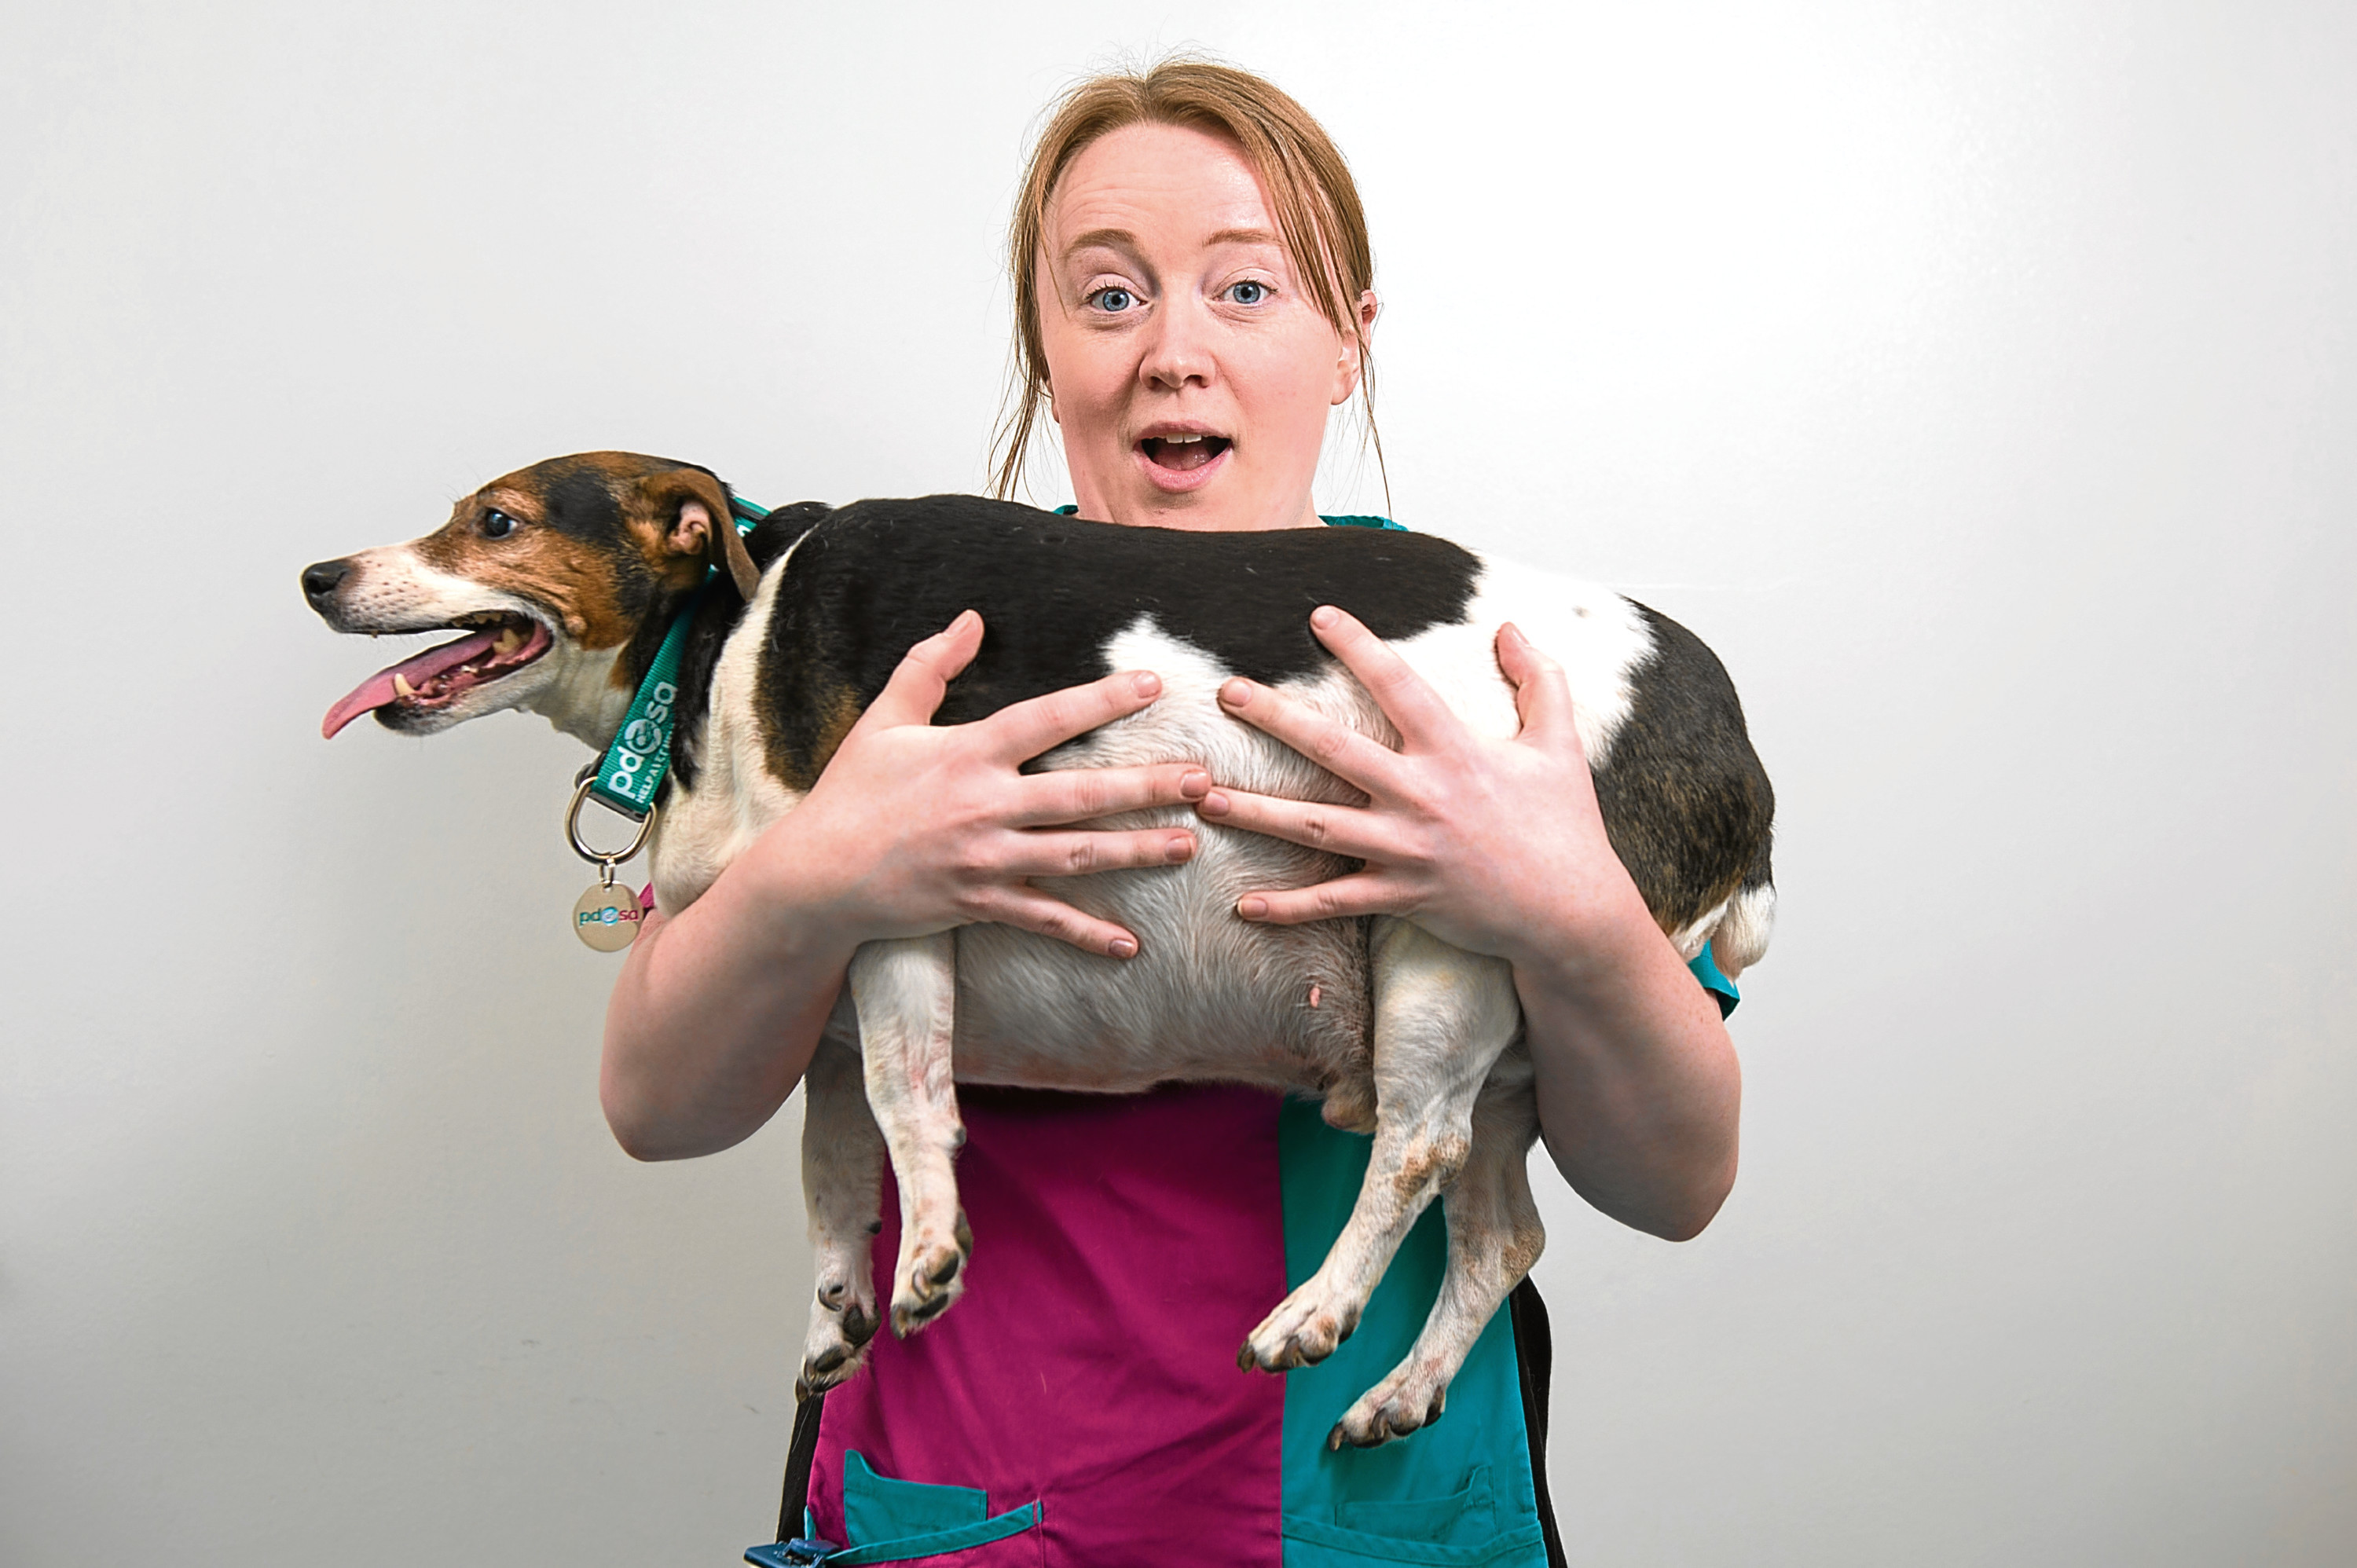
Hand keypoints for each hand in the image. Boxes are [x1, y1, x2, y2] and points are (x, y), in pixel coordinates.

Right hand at [747, 610, 1210, 957]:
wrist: (814, 876)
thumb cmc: (851, 792)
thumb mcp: (884, 719)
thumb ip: (929, 665)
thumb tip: (970, 617)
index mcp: (967, 753)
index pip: (1047, 719)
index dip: (1101, 700)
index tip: (1153, 686)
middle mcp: (984, 806)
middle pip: (1080, 795)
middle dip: (1146, 788)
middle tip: (1201, 780)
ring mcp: (985, 860)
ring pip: (1075, 855)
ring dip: (1135, 851)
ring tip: (1187, 845)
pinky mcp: (979, 904)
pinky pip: (1042, 919)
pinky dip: (1085, 933)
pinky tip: (1129, 943)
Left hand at [1195, 606, 1644, 969]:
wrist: (1570, 912)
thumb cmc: (1564, 824)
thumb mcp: (1561, 744)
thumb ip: (1540, 679)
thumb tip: (1510, 626)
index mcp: (1456, 752)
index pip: (1398, 686)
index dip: (1359, 647)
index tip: (1318, 616)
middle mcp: (1422, 796)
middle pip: (1334, 750)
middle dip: (1276, 718)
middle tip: (1227, 692)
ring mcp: (1406, 850)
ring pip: (1316, 827)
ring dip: (1256, 812)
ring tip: (1203, 798)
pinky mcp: (1401, 897)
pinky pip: (1334, 904)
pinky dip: (1289, 908)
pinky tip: (1244, 905)